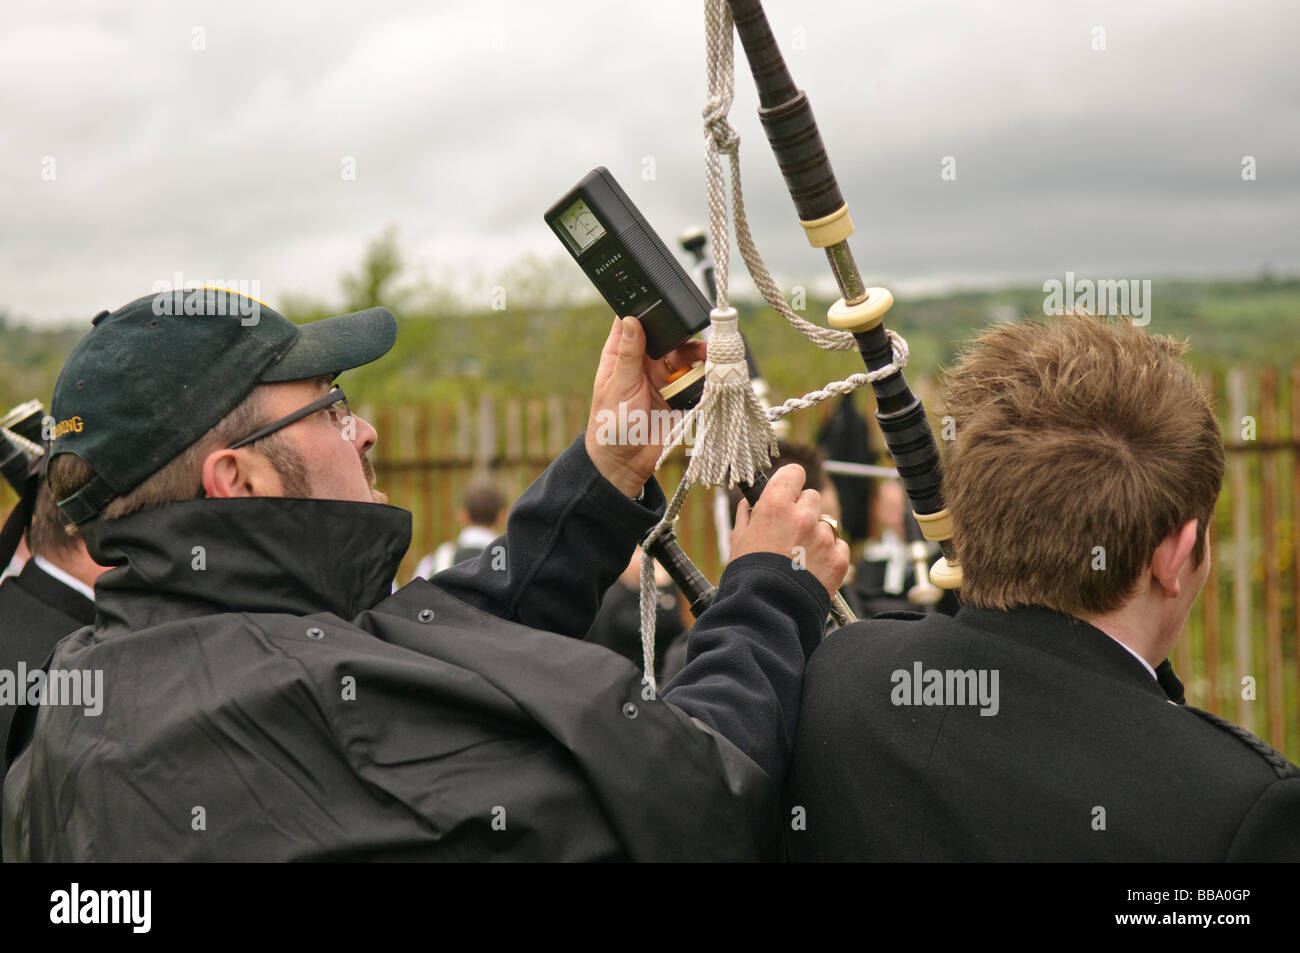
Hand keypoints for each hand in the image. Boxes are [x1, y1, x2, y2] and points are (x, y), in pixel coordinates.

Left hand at [585, 317, 706, 496]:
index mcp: (622, 356)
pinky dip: (705, 374)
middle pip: (667, 337)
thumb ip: (629, 354)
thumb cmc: (610, 426)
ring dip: (697, 353)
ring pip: (685, 356)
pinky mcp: (679, 395)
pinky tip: (710, 370)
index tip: (661, 302)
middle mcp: (644, 363)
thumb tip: (631, 319)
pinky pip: (696, 379)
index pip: (634, 323)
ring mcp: (663, 378)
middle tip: (693, 334)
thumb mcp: (618, 386)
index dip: (646, 311)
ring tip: (706, 355)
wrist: (626, 464)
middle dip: (681, 334)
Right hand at [729, 463, 850, 597]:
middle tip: (790, 532)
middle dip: (803, 510)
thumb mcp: (738, 541)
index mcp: (775, 505)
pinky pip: (839, 545)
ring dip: (816, 533)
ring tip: (800, 557)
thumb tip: (749, 504)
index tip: (789, 490)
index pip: (794, 473)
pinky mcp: (839, 558)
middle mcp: (803, 515)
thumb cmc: (748, 577)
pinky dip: (829, 554)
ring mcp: (824, 537)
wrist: (767, 612)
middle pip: (812, 497)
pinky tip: (813, 569)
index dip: (791, 481)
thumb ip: (747, 517)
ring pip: (827, 522)